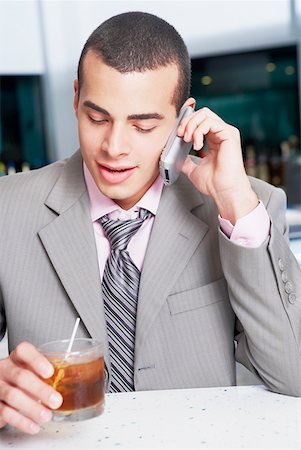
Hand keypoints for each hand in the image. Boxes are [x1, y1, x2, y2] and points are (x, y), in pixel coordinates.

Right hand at [0, 342, 62, 433]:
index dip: (37, 360)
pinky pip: (6, 412)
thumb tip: (68, 380)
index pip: (24, 351)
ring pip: (13, 396)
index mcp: (17, 358)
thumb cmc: (21, 379)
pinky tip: (33, 425)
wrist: (0, 392)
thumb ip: (45, 374)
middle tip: (56, 400)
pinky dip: (22, 421)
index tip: (50, 372)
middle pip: (21, 376)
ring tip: (46, 415)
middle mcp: (5, 369)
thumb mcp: (31, 371)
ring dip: (32, 408)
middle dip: (40, 390)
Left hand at [178, 106, 257, 223]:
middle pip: (202, 113)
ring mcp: (226, 132)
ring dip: (191, 125)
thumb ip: (185, 160)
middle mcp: (221, 134)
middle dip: (187, 121)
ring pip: (205, 114)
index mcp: (214, 140)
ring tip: (187, 140)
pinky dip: (199, 131)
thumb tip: (173, 154)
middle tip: (180, 135)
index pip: (200, 120)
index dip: (186, 121)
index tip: (177, 133)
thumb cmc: (214, 183)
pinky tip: (197, 145)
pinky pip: (210, 122)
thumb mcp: (193, 169)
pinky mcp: (229, 134)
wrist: (224, 191)